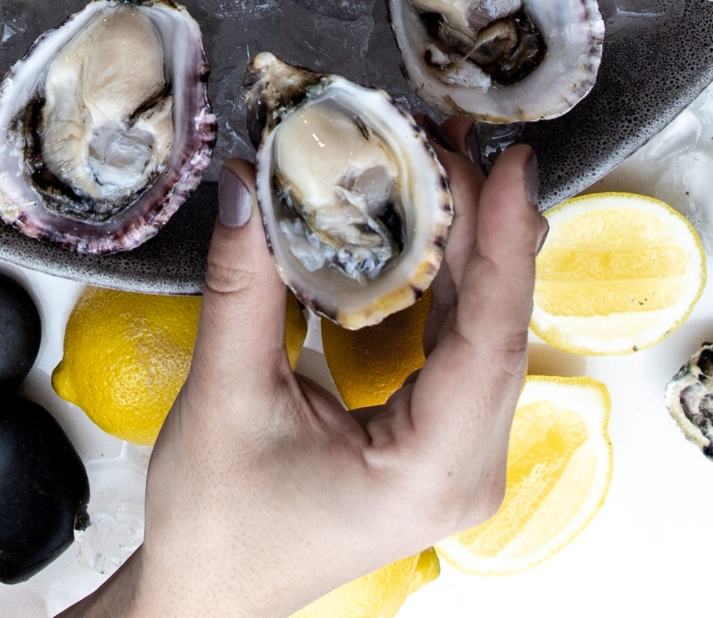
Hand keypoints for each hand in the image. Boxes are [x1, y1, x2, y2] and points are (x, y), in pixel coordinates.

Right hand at [72, 126, 544, 617]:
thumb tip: (246, 185)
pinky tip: (428, 226)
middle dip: (485, 225)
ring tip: (448, 164)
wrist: (205, 598)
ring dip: (469, 246)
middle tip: (460, 140)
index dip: (503, 241)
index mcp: (436, 469)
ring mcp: (457, 457)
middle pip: (499, 326)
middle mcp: (467, 467)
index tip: (508, 165)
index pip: (492, 336)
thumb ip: (244, 288)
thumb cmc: (218, 528)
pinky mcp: (435, 441)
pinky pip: (459, 346)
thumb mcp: (225, 399)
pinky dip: (445, 282)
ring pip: (485, 331)